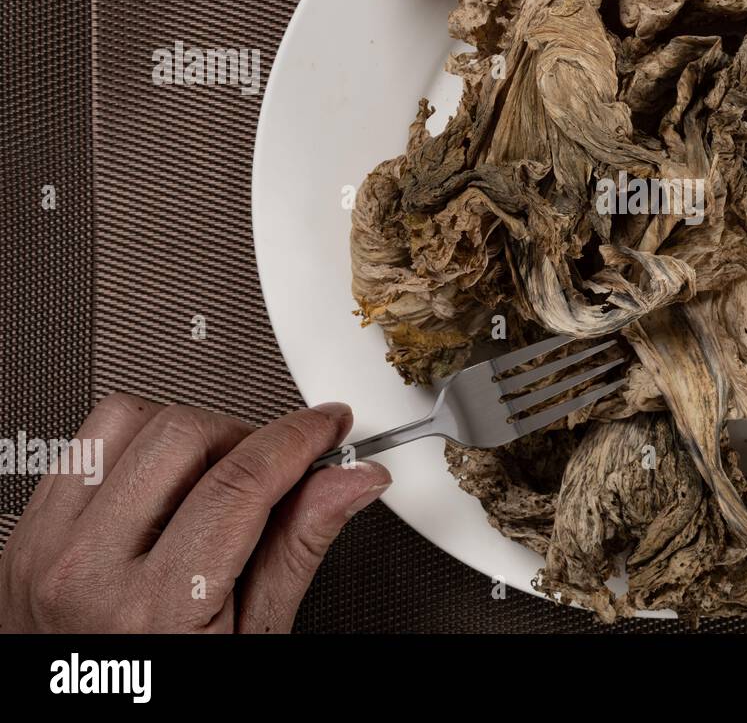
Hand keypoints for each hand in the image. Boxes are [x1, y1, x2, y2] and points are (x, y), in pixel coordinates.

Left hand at [0, 393, 389, 631]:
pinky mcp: (27, 533)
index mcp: (154, 610)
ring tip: (214, 477)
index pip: (240, 483)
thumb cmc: (170, 691)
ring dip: (187, 435)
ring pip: (127, 421)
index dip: (298, 439)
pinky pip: (86, 443)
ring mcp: (46, 548)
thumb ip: (298, 547)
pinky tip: (163, 485)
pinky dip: (136, 447)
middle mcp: (86, 572)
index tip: (327, 427)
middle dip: (246, 439)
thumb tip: (350, 481)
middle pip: (183, 436)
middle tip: (273, 470)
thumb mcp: (253, 637)